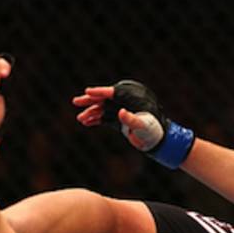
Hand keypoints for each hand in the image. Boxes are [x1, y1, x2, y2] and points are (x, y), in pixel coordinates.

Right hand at [72, 80, 193, 168]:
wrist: (158, 140)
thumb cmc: (153, 131)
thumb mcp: (143, 125)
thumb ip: (132, 119)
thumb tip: (121, 112)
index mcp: (132, 99)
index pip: (113, 93)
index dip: (99, 92)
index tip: (88, 92)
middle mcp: (126, 103)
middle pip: (105, 99)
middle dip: (90, 100)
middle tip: (75, 101)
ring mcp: (122, 111)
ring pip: (103, 109)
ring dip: (91, 113)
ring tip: (80, 118)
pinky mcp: (120, 121)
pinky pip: (105, 118)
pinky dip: (95, 119)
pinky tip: (86, 122)